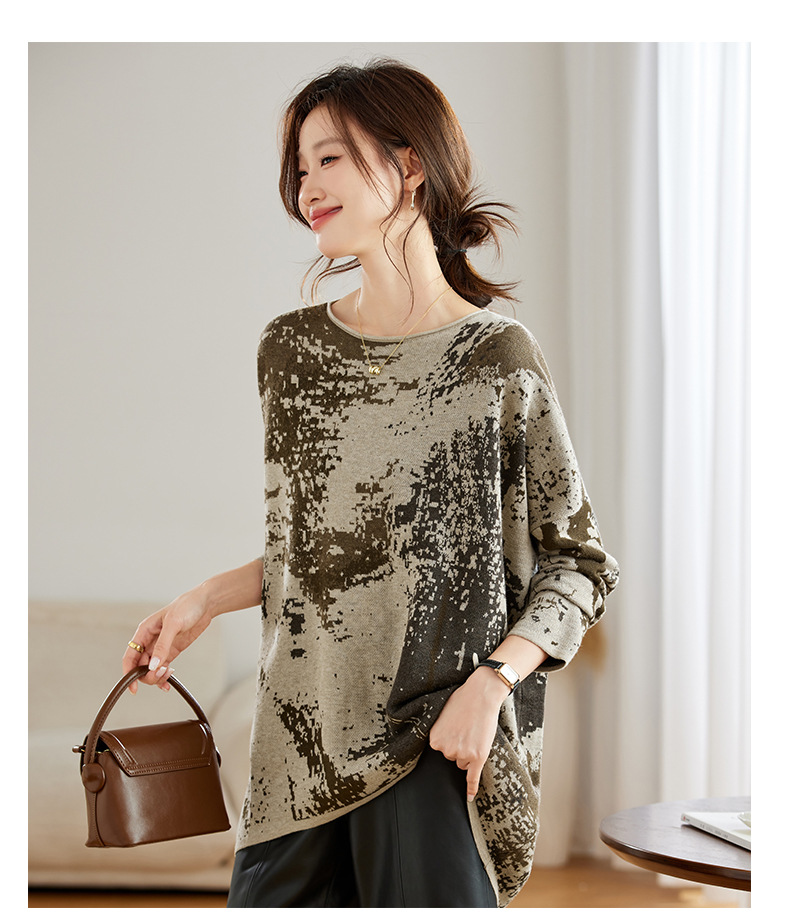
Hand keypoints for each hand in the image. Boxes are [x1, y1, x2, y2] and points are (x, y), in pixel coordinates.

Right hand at [122, 586, 213, 693]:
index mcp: (144, 631)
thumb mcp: (173, 624)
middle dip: (147, 675)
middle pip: (140, 666)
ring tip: (168, 674)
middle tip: (161, 674)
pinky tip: (168, 682)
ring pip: (151, 669)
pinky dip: (164, 677)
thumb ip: (162, 645)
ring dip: (157, 676)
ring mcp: (161, 647)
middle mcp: (149, 641)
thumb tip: (152, 665)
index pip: (130, 656)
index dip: (129, 673)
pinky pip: (162, 668)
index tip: (134, 687)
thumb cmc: (187, 606)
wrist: (205, 604)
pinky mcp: (172, 651)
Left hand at [428, 667, 508, 801]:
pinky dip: (472, 789)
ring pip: (464, 763)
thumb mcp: (442, 715)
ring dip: (469, 752)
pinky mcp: (478, 756)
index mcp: (435, 739)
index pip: (441, 750)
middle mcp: (447, 749)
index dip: (451, 739)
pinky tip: (470, 798)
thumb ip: (439, 733)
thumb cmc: (462, 700)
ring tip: (474, 732)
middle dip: (460, 745)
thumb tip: (439, 742)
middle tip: (466, 728)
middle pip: (453, 757)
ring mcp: (463, 753)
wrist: (481, 694)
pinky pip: (473, 777)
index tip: (456, 728)